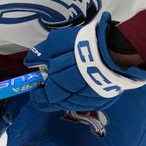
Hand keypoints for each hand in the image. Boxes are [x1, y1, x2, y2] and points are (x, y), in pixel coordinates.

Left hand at [24, 12, 145, 111]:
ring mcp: (89, 101)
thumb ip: (41, 53)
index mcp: (58, 87)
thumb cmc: (82, 45)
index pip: (42, 98)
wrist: (116, 51)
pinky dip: (83, 93)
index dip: (38, 92)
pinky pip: (88, 100)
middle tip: (51, 82)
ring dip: (67, 94)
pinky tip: (83, 83)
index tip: (37, 85)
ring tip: (68, 79)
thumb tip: (30, 62)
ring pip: (73, 102)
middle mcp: (73, 99)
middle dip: (52, 93)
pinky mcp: (103, 99)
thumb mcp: (56, 42)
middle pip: (57, 102)